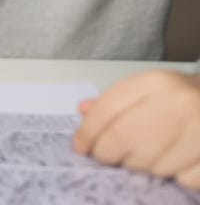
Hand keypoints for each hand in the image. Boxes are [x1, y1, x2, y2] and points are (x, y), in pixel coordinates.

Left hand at [73, 69, 199, 188]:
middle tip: (107, 155)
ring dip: (142, 165)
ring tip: (149, 152)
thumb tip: (84, 111)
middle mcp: (179, 105)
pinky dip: (175, 176)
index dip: (87, 133)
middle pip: (123, 139)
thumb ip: (114, 101)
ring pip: (151, 165)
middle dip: (107, 153)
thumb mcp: (147, 88)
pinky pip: (182, 179)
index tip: (80, 146)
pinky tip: (176, 160)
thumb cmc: (179, 97)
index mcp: (157, 83)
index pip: (107, 111)